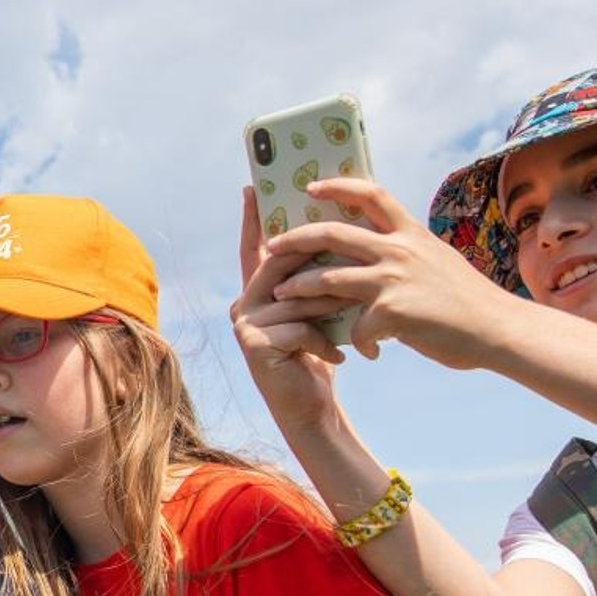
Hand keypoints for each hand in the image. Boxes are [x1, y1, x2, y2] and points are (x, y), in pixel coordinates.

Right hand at [231, 185, 347, 433]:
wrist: (312, 409)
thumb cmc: (320, 356)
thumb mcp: (320, 311)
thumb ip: (315, 279)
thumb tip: (338, 233)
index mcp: (258, 291)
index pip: (255, 248)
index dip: (253, 219)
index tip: (252, 186)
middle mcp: (243, 303)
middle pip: (279, 262)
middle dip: (315, 255)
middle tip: (346, 248)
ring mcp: (244, 324)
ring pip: (296, 294)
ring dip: (331, 306)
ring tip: (354, 319)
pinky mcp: (254, 345)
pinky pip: (298, 325)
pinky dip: (325, 340)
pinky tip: (338, 357)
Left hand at [261, 177, 522, 369]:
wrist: (499, 329)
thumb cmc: (467, 301)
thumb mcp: (436, 261)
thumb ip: (405, 253)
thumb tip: (378, 249)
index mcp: (410, 233)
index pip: (370, 194)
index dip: (337, 186)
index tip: (309, 186)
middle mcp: (399, 250)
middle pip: (332, 234)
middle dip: (295, 239)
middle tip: (272, 246)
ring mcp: (394, 280)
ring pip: (328, 279)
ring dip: (299, 289)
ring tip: (281, 295)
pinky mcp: (393, 313)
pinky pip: (357, 328)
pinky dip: (357, 342)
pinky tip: (365, 353)